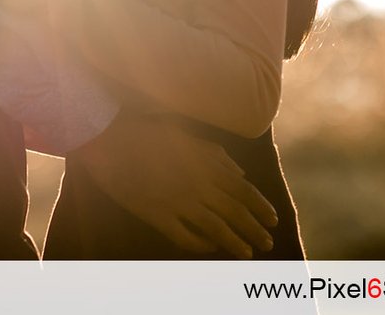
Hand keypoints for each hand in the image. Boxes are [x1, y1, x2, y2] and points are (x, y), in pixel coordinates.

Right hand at [75, 114, 277, 257]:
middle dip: (255, 229)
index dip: (261, 207)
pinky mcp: (156, 215)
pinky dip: (200, 245)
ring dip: (235, 242)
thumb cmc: (149, 130)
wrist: (110, 137)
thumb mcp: (189, 136)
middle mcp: (198, 185)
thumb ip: (217, 155)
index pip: (244, 191)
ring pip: (215, 228)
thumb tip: (241, 172)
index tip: (274, 220)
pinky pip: (184, 237)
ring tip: (248, 253)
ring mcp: (178, 201)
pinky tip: (211, 249)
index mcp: (207, 164)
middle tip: (269, 244)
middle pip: (235, 212)